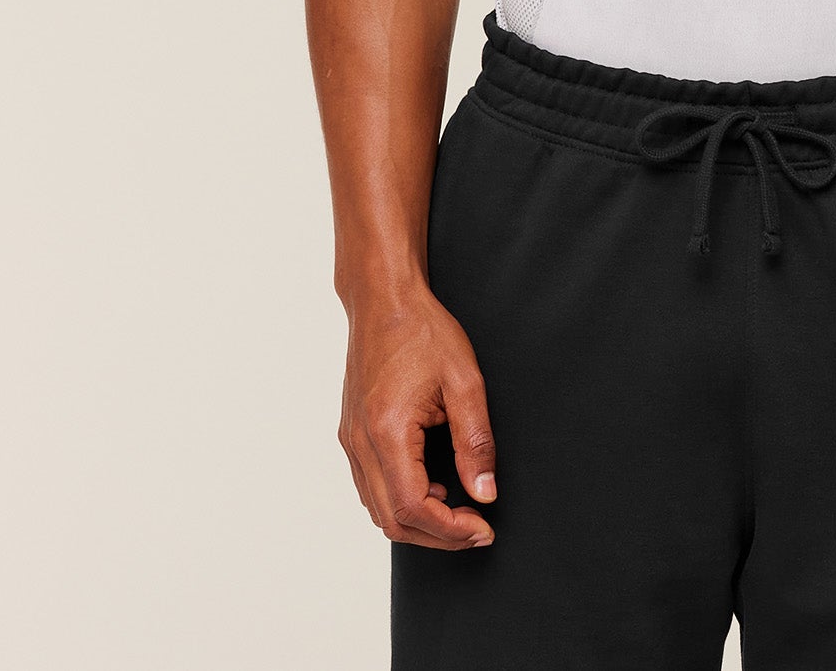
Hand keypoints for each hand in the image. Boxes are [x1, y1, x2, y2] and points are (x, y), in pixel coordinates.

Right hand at [340, 288, 497, 549]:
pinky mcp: (351, 434)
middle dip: (437, 536)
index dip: (450, 530)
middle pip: (392, 520)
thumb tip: (485, 494)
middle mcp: (360, 443)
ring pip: (378, 508)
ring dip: (418, 521)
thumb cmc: (423, 331)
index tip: (483, 529)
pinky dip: (400, 500)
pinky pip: (371, 486)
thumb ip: (475, 442)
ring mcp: (351, 440)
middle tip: (476, 529)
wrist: (384, 300)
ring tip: (458, 507)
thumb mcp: (464, 381)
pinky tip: (432, 485)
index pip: (413, 507)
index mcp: (387, 431)